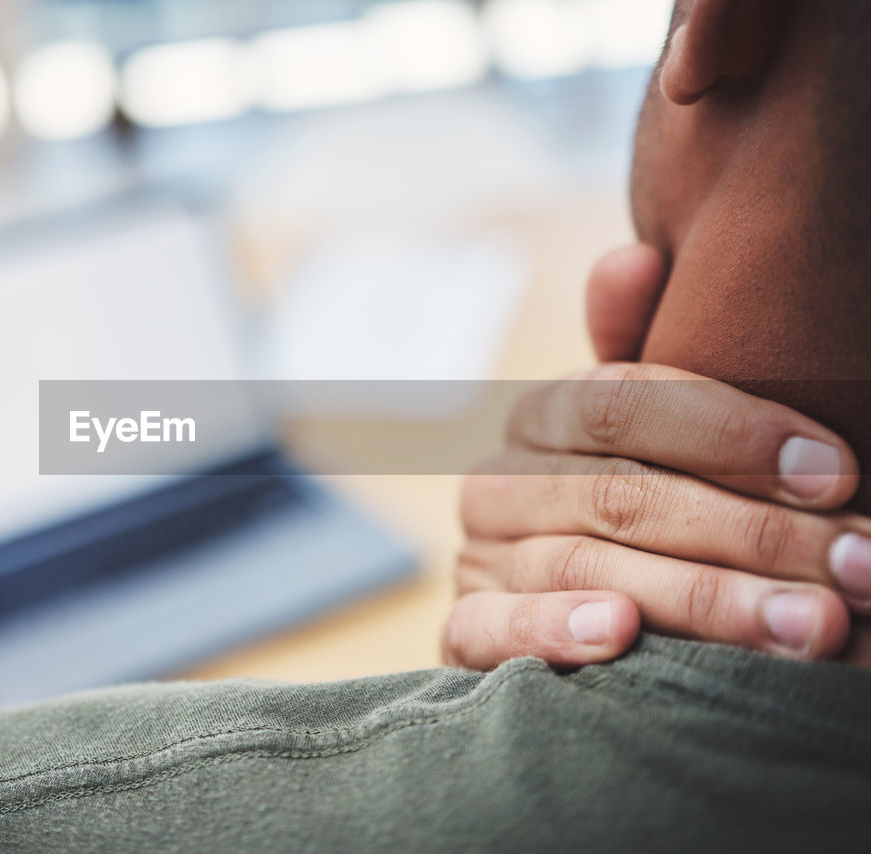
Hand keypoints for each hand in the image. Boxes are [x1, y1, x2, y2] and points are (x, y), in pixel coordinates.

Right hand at [443, 245, 869, 669]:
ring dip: (702, 598)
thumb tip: (632, 259)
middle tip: (858, 567)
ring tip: (807, 627)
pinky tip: (622, 636)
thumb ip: (647, 361)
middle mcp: (499, 480)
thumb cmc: (640, 515)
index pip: (621, 401)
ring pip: (582, 565)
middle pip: (619, 492)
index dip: (731, 432)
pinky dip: (554, 628)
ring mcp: (478, 558)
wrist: (567, 614)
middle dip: (752, 533)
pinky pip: (494, 627)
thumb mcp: (652, 435)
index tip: (838, 472)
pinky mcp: (465, 632)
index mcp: (542, 416)